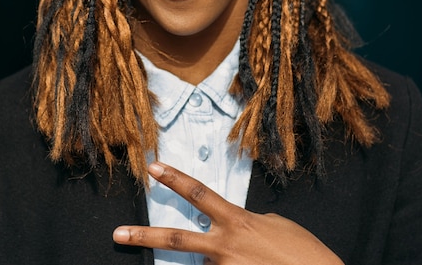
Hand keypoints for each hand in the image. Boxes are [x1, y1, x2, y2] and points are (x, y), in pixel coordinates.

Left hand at [113, 162, 343, 264]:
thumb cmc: (304, 252)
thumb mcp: (275, 224)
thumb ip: (245, 220)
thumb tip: (230, 226)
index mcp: (237, 221)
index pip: (198, 193)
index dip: (174, 178)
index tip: (153, 167)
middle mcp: (224, 247)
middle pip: (175, 238)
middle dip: (143, 236)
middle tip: (118, 234)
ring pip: (208, 264)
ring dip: (225, 262)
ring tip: (254, 260)